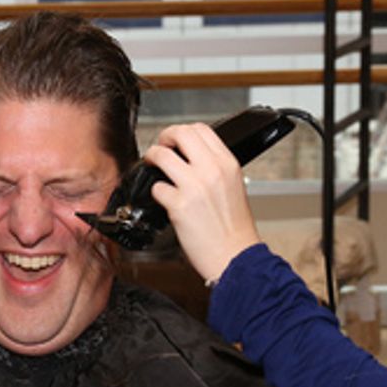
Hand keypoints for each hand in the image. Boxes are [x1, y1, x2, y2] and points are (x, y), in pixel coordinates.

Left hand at [145, 122, 263, 282]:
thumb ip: (215, 169)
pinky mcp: (179, 205)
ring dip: (152, 158)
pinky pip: (157, 188)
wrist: (235, 257)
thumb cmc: (234, 230)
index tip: (175, 141)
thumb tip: (192, 160)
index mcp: (228, 163)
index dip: (182, 131)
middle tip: (160, 147)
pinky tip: (162, 200)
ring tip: (152, 167)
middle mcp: (212, 170)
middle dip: (164, 137)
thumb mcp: (234, 187)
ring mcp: (194, 186)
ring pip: (162, 155)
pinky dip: (156, 192)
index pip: (201, 129)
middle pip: (180, 133)